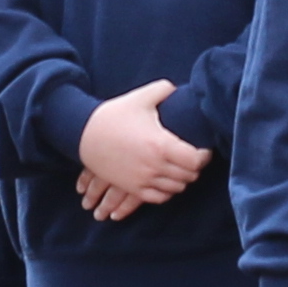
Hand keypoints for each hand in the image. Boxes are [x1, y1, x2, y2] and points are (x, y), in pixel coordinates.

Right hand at [77, 84, 207, 214]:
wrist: (84, 134)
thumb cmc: (114, 115)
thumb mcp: (140, 98)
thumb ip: (164, 90)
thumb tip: (179, 89)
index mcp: (161, 145)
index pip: (196, 160)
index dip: (204, 155)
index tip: (204, 149)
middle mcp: (155, 166)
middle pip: (189, 176)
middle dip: (195, 167)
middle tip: (194, 158)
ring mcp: (143, 179)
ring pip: (176, 188)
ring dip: (182, 179)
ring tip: (181, 168)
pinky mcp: (133, 187)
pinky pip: (159, 198)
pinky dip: (167, 191)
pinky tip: (167, 180)